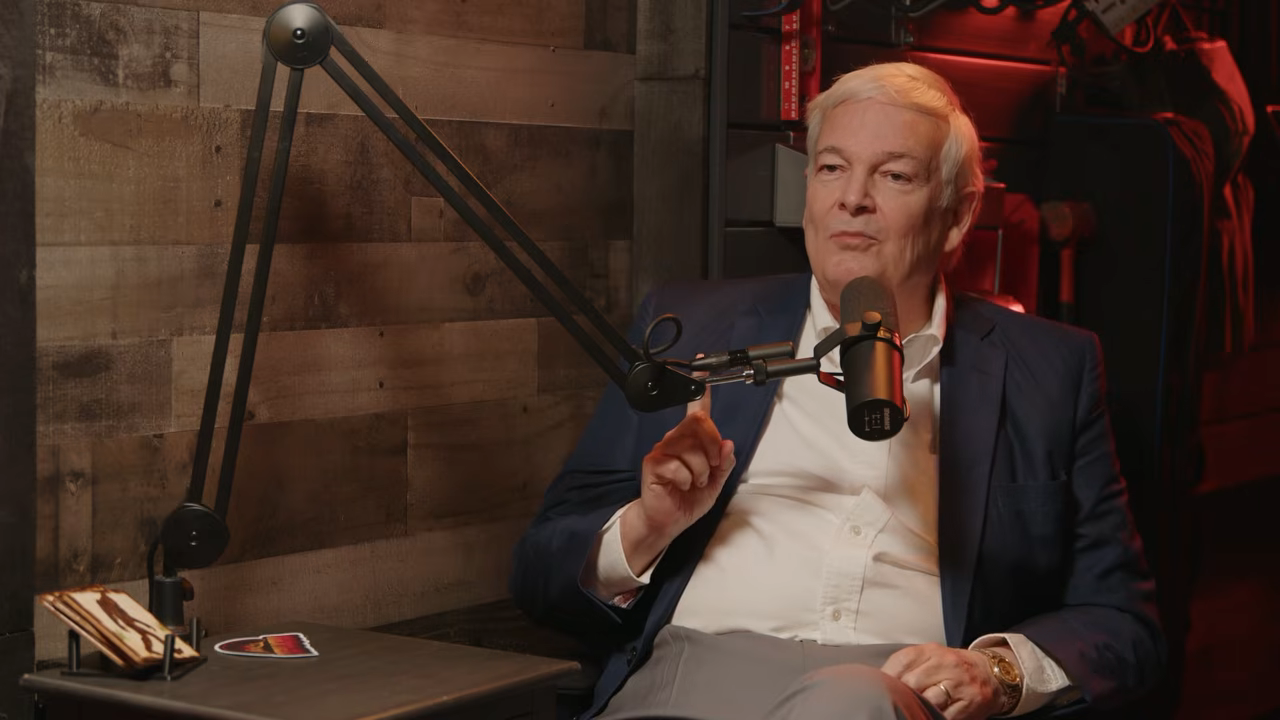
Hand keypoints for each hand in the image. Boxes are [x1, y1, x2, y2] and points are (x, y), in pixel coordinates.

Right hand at [619, 369, 734, 573]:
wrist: (667, 522)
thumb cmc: (687, 500)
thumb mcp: (715, 483)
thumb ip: (724, 464)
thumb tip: (728, 444)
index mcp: (691, 441)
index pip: (697, 411)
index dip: (701, 390)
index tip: (701, 372)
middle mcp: (675, 439)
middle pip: (700, 425)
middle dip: (712, 450)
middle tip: (709, 470)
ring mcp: (662, 449)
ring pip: (691, 448)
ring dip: (700, 471)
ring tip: (693, 482)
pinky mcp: (653, 463)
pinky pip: (678, 465)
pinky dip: (686, 480)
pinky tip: (680, 486)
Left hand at [880, 643, 1009, 718]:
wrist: (990, 673)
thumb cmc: (951, 667)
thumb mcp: (929, 658)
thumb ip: (906, 667)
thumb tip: (879, 681)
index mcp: (930, 651)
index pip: (900, 663)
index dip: (887, 679)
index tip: (880, 690)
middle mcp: (946, 664)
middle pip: (912, 683)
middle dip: (902, 696)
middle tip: (895, 703)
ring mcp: (960, 684)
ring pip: (929, 700)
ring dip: (917, 708)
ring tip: (911, 710)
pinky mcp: (970, 703)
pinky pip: (946, 716)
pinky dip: (934, 717)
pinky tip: (928, 716)